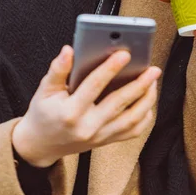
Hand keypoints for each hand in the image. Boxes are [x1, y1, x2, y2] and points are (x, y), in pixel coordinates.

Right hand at [12, 46, 160, 167]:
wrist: (41, 145)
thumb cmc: (44, 112)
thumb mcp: (45, 89)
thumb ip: (58, 69)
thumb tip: (69, 50)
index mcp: (71, 112)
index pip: (94, 86)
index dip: (110, 68)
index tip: (124, 54)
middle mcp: (87, 126)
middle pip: (119, 103)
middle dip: (139, 84)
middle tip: (153, 68)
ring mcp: (99, 137)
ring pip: (131, 119)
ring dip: (146, 99)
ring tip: (153, 81)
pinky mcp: (107, 141)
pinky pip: (132, 131)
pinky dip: (144, 116)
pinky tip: (148, 100)